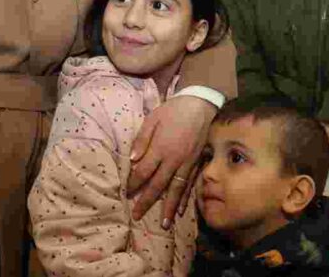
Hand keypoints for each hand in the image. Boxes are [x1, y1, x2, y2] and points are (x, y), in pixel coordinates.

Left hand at [126, 95, 215, 228]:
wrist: (202, 104)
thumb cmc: (174, 110)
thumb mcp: (154, 118)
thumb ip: (142, 138)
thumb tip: (132, 159)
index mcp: (160, 147)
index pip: (143, 171)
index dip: (134, 183)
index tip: (127, 192)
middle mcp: (174, 159)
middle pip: (158, 185)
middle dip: (147, 201)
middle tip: (137, 216)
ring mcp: (187, 163)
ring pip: (176, 190)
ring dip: (169, 207)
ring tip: (164, 224)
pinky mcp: (197, 163)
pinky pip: (190, 184)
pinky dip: (185, 198)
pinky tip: (181, 210)